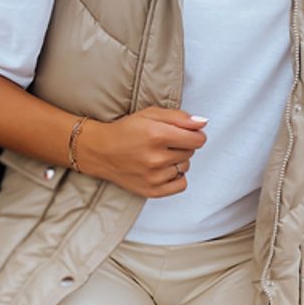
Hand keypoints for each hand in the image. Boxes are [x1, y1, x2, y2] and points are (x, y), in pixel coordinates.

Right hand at [77, 107, 207, 196]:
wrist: (100, 151)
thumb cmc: (126, 131)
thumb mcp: (150, 114)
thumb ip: (179, 117)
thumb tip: (203, 123)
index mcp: (157, 135)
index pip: (198, 139)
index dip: (195, 134)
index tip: (186, 133)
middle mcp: (156, 158)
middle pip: (191, 152)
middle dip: (183, 145)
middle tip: (164, 142)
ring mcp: (154, 177)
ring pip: (186, 167)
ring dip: (178, 160)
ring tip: (160, 155)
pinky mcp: (152, 190)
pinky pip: (181, 184)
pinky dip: (176, 176)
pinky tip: (164, 169)